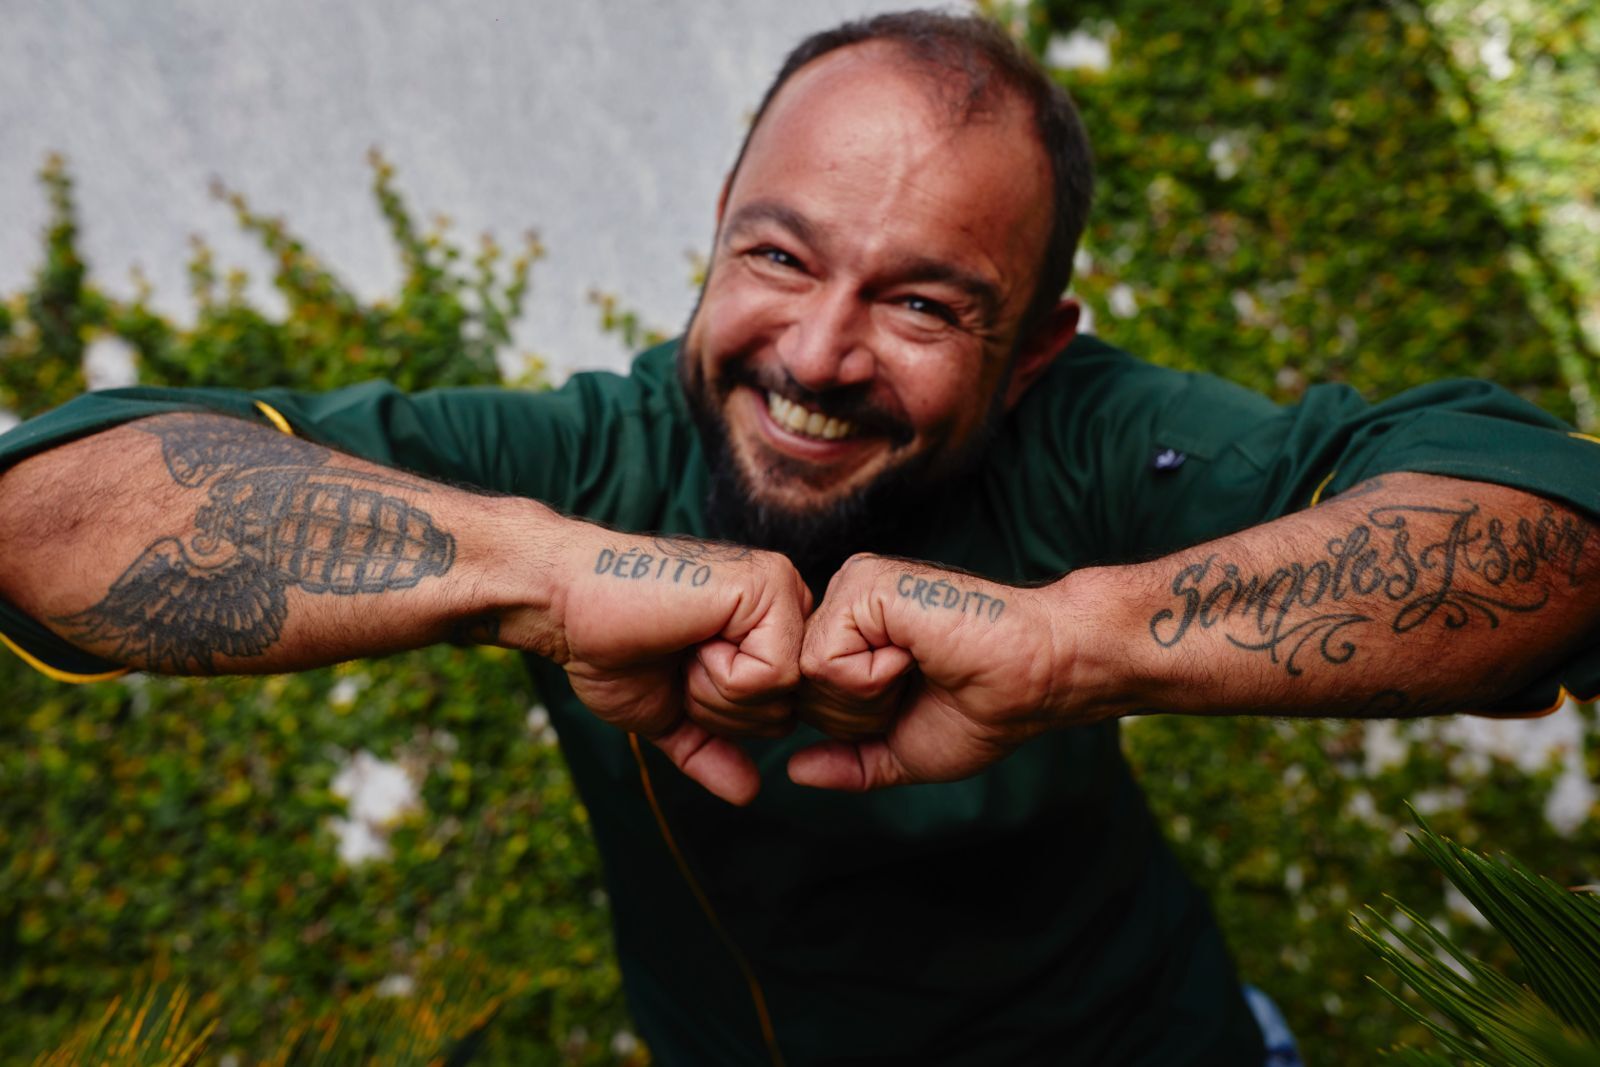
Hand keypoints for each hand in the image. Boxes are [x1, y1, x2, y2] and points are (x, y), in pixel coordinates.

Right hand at [548, 528, 810, 804]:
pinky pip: (774, 675)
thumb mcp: (668, 713)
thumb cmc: (612, 649)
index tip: (679, 674)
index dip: (722, 716)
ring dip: (715, 690)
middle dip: (719, 708)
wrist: (569, 606)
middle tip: (679, 659)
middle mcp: (784, 609)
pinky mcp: (771, 586)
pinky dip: (722, 674)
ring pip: (783, 697)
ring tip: (684, 644)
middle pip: (786, 712)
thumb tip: (749, 793)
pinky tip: (694, 636)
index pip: (779, 716)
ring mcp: (782, 594)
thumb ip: (710, 748)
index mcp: (766, 635)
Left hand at [790, 555, 1085, 790]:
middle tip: (917, 684)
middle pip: (799, 690)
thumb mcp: (903, 749)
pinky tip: (914, 653)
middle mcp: (845, 605)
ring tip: (918, 667)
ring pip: (807, 675)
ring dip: (867, 697)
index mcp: (852, 635)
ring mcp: (852, 589)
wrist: (1032, 678)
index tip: (909, 702)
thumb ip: (849, 762)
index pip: (804, 698)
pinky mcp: (862, 584)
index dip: (852, 724)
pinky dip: (871, 677)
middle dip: (857, 715)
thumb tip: (794, 770)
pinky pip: (824, 660)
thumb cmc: (982, 709)